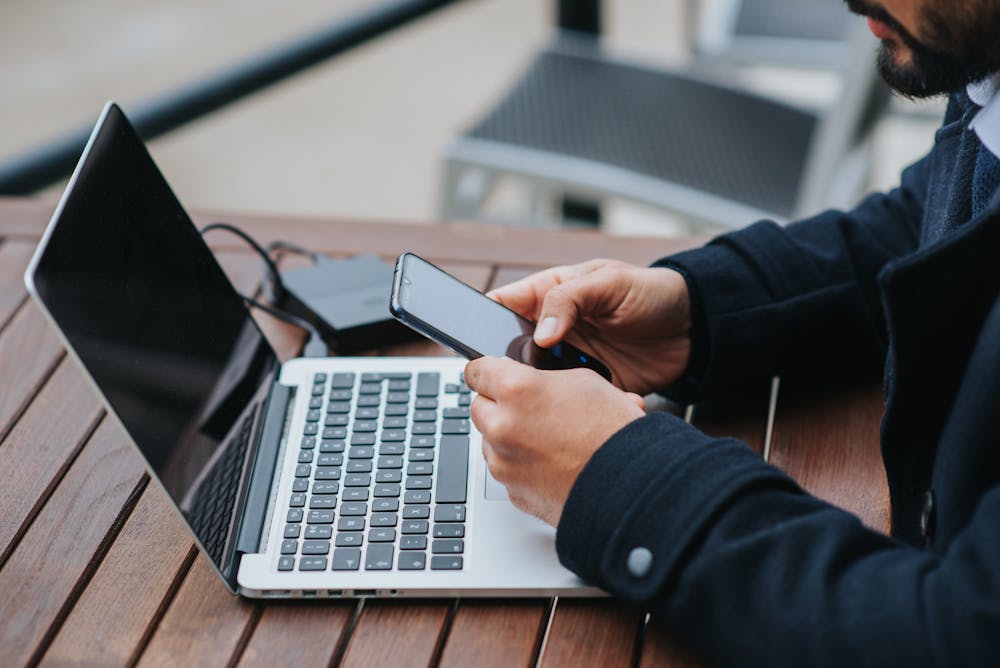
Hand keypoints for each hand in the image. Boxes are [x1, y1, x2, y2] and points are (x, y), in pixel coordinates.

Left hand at [465, 356, 645, 525]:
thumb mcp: (584, 382)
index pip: (477, 371)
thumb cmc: (614, 434)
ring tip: (549, 439)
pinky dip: (521, 465)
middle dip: (498, 405)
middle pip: (479, 406)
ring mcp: (504, 463)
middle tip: (529, 408)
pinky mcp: (513, 491)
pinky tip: (552, 462)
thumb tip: (529, 382)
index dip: (487, 371)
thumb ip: (543, 380)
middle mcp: (502, 426)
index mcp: (516, 390)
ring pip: (491, 441)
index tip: (489, 374)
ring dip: (508, 437)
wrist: (631, 486)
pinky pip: (507, 470)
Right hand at [489, 259, 690, 395]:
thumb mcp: (609, 283)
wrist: (695, 329)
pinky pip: (568, 403)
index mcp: (549, 296)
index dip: (482, 323)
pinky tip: (585, 407)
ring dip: (542, 392)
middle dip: (511, 368)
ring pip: (536, 383)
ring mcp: (569, 361)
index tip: (478, 344)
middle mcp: (553, 331)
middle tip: (524, 378)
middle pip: (512, 353)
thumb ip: (569, 300)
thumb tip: (539, 333)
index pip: (501, 307)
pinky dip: (572, 409)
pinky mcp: (589, 387)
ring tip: (558, 393)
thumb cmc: (652, 292)